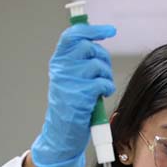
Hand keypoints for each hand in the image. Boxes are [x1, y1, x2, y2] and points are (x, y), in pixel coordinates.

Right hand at [30, 23, 115, 166]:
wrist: (61, 136)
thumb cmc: (71, 108)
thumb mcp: (71, 80)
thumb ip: (80, 62)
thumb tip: (97, 45)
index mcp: (58, 62)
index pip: (73, 35)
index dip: (93, 30)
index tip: (108, 32)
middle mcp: (61, 69)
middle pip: (90, 48)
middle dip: (103, 59)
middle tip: (103, 74)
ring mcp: (69, 81)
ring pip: (98, 65)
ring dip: (106, 76)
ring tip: (101, 88)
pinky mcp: (80, 95)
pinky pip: (102, 82)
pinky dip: (106, 88)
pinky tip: (102, 95)